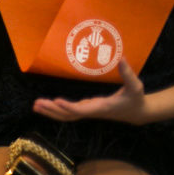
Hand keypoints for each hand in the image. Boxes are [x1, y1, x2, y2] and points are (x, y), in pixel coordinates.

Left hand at [32, 60, 148, 124]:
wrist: (138, 113)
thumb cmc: (136, 98)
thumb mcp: (136, 86)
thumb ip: (128, 73)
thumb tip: (121, 58)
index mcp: (102, 107)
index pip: (83, 110)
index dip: (69, 107)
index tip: (57, 101)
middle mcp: (92, 111)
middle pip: (69, 115)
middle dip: (53, 110)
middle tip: (37, 104)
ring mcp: (89, 111)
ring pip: (67, 115)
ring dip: (51, 111)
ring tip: (35, 105)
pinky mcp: (87, 109)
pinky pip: (69, 112)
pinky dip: (57, 109)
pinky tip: (46, 105)